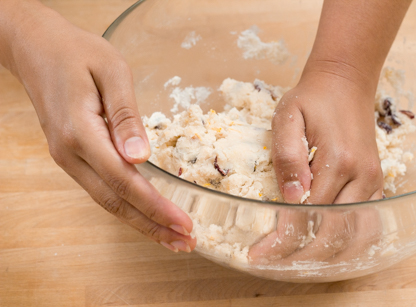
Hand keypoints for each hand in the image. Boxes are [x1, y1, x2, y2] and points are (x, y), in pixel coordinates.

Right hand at [2, 1, 194, 251]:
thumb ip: (126, 116)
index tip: (184, 223)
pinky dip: (127, 207)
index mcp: (80, 132)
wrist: (36, 48)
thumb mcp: (111, 72)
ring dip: (141, 222)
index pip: (124, 180)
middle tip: (186, 242)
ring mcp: (68, 159)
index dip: (156, 206)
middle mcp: (70, 154)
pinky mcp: (72, 157)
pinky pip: (101, 189)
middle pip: (115, 202)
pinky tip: (145, 214)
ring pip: (107, 201)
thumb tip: (141, 157)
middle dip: (152, 225)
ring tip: (172, 238)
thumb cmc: (77, 52)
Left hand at [249, 65, 383, 261]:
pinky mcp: (375, 183)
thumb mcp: (288, 117)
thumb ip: (288, 156)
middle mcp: (362, 177)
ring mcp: (373, 182)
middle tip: (271, 262)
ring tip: (296, 262)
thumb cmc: (312, 99)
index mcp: (338, 160)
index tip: (258, 254)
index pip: (307, 214)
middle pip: (333, 233)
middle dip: (300, 254)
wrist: (344, 83)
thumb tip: (290, 198)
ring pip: (356, 235)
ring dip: (326, 255)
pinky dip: (347, 243)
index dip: (282, 239)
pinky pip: (367, 223)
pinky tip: (325, 249)